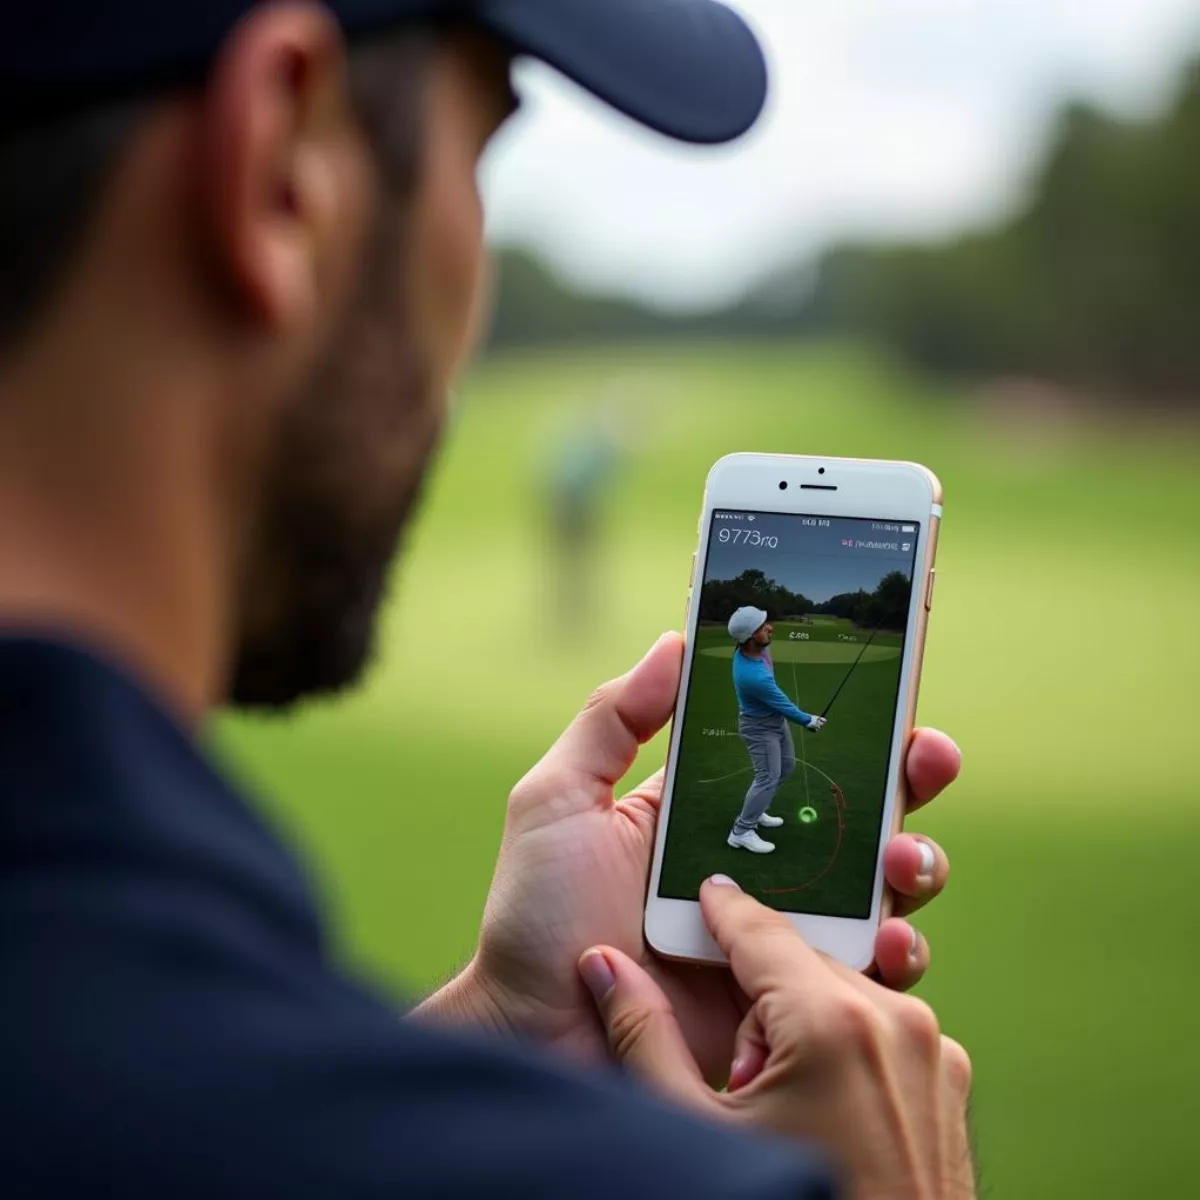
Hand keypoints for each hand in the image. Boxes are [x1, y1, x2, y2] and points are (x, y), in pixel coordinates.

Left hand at [415, 633, 961, 1080]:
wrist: (535, 1037)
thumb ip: (612, 720)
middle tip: (927, 758)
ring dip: (914, 861)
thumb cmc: (537, 916)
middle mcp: (755, 869)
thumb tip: (673, 641)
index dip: (847, 728)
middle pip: (854, 815)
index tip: (895, 693)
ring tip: (904, 858)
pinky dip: (898, 953)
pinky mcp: (790, 1005)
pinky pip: (865, 977)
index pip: (792, 757)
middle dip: (906, 783)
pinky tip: (892, 940)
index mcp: (706, 815)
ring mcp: (778, 937)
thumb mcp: (560, 801)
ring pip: (878, 891)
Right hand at [580, 880, 974, 1197]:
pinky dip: (845, 1046)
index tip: (702, 889)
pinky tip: (826, 1111)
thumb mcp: (692, 1128)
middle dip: (760, 999)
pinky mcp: (948, 1079)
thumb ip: (642, 1035)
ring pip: (842, 992)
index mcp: (831, 1023)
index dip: (722, 907)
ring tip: (786, 1105)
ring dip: (804, 1023)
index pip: (760, 930)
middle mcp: (894, 1021)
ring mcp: (931, 1051)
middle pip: (801, 962)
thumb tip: (602, 966)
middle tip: (740, 1076)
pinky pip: (881, 1027)